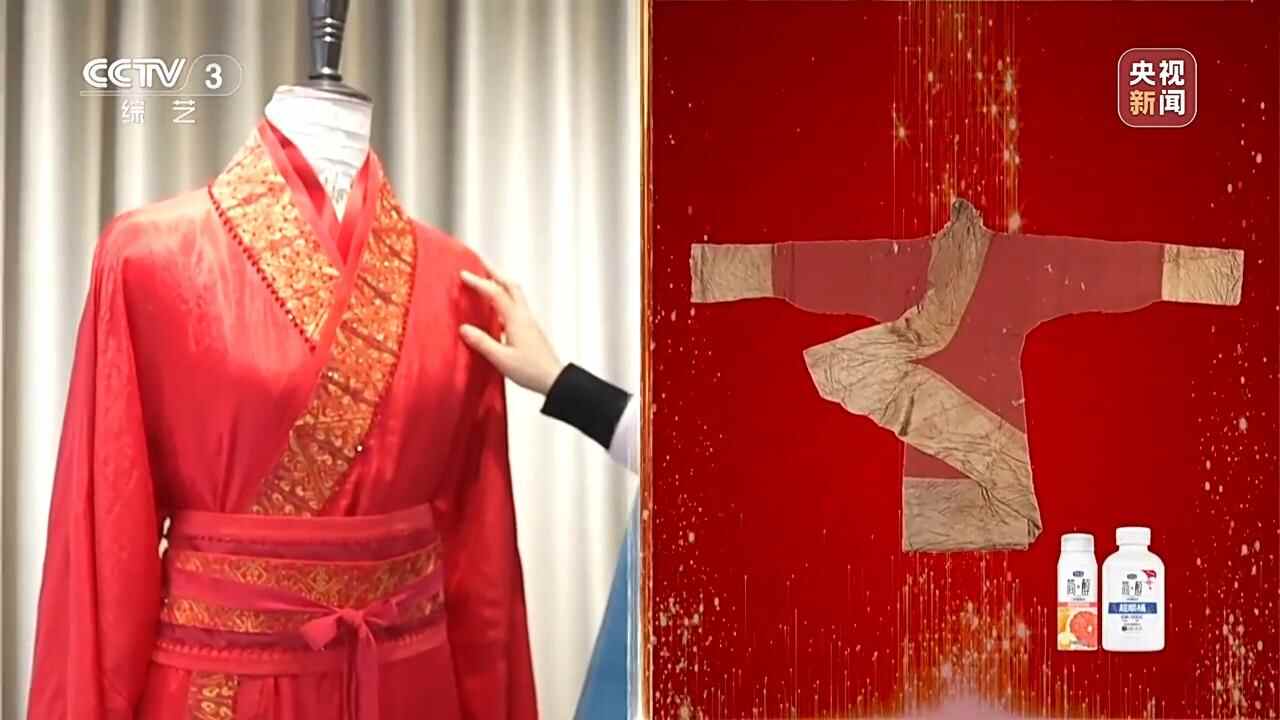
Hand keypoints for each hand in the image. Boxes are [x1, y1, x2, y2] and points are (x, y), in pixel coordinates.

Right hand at [459, 269, 563, 394]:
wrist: (554, 379)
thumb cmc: (530, 370)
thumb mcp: (501, 359)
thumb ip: (482, 342)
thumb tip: (464, 328)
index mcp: (516, 319)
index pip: (495, 293)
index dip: (478, 282)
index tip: (463, 274)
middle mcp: (524, 316)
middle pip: (510, 285)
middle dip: (494, 272)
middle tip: (480, 264)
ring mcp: (529, 321)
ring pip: (515, 294)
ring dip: (500, 284)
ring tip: (486, 281)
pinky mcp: (530, 329)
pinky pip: (516, 306)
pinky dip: (504, 299)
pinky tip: (495, 310)